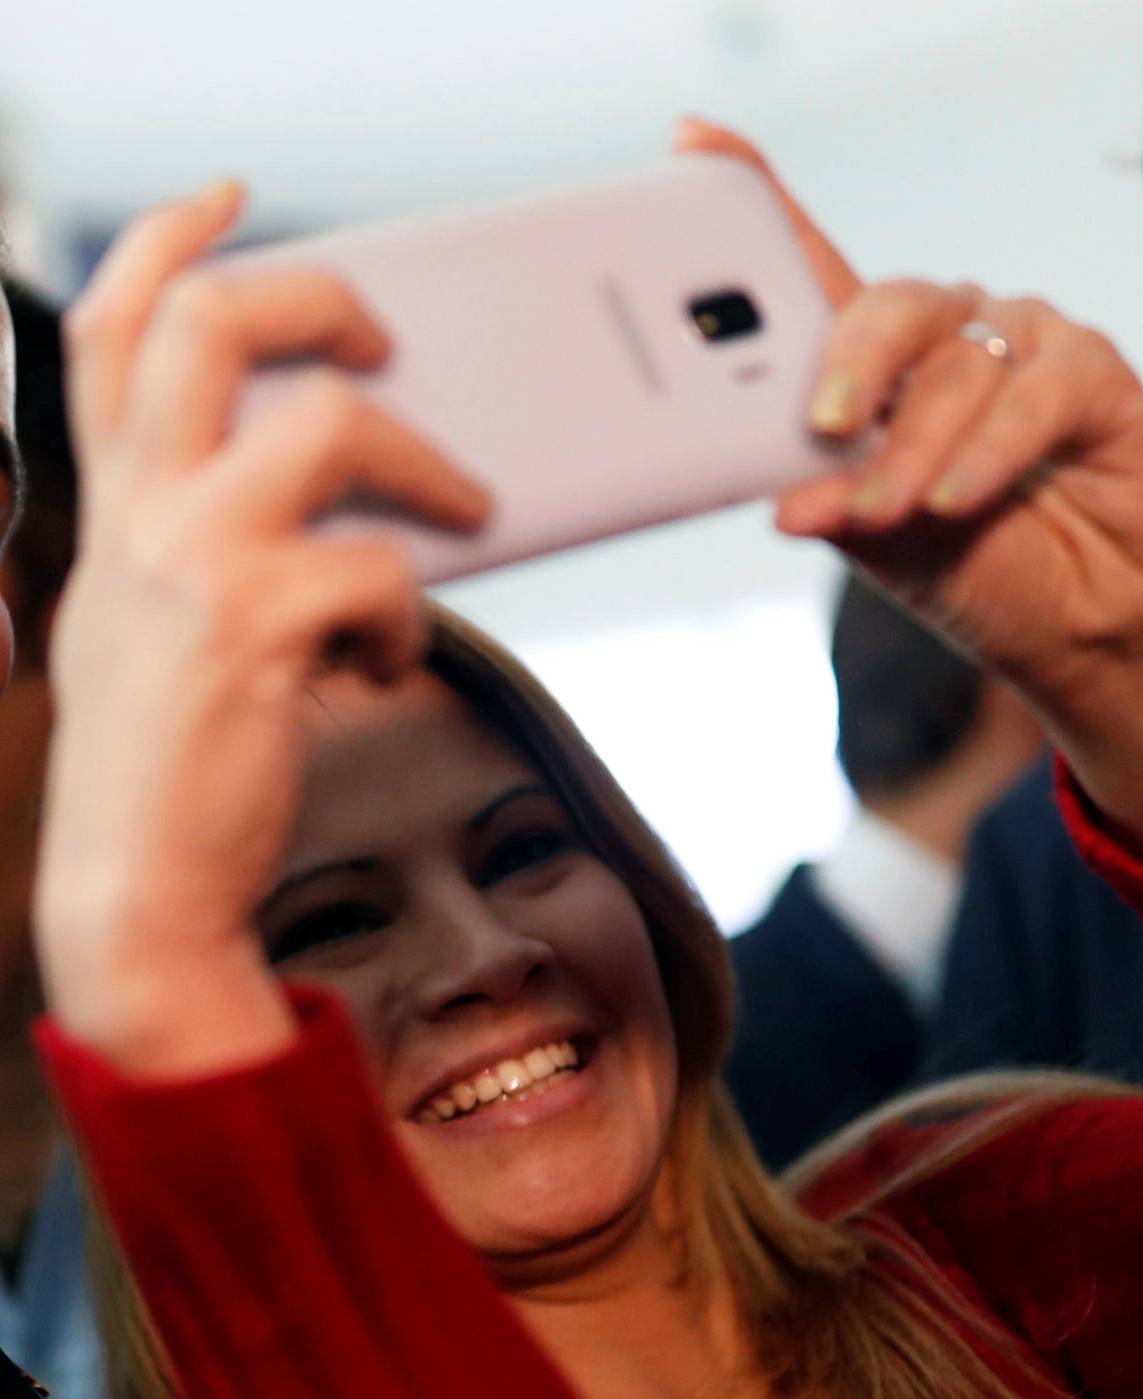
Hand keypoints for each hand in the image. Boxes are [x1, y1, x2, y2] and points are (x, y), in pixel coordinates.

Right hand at [34, 181, 490, 1072]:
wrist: (138, 887)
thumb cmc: (169, 764)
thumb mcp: (159, 626)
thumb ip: (206, 545)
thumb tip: (343, 505)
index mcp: (110, 506)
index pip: (109, 327)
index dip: (168, 240)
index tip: (232, 197)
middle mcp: (136, 513)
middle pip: (213, 322)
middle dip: (320, 300)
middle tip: (388, 340)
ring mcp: (189, 563)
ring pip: (328, 423)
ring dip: (421, 462)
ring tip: (464, 509)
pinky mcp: (256, 628)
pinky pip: (381, 572)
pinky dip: (407, 616)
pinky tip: (387, 664)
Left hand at [677, 122, 1142, 877]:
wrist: (1089, 635)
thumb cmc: (987, 576)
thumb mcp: (889, 548)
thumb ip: (838, 505)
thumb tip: (782, 503)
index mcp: (886, 368)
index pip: (818, 271)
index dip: (765, 200)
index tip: (697, 141)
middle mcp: (951, 339)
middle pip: (888, 306)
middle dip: (850, 366)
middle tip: (823, 424)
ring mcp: (1024, 348)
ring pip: (957, 361)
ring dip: (918, 444)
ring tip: (893, 512)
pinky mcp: (1095, 375)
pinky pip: (1034, 393)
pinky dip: (990, 452)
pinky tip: (958, 498)